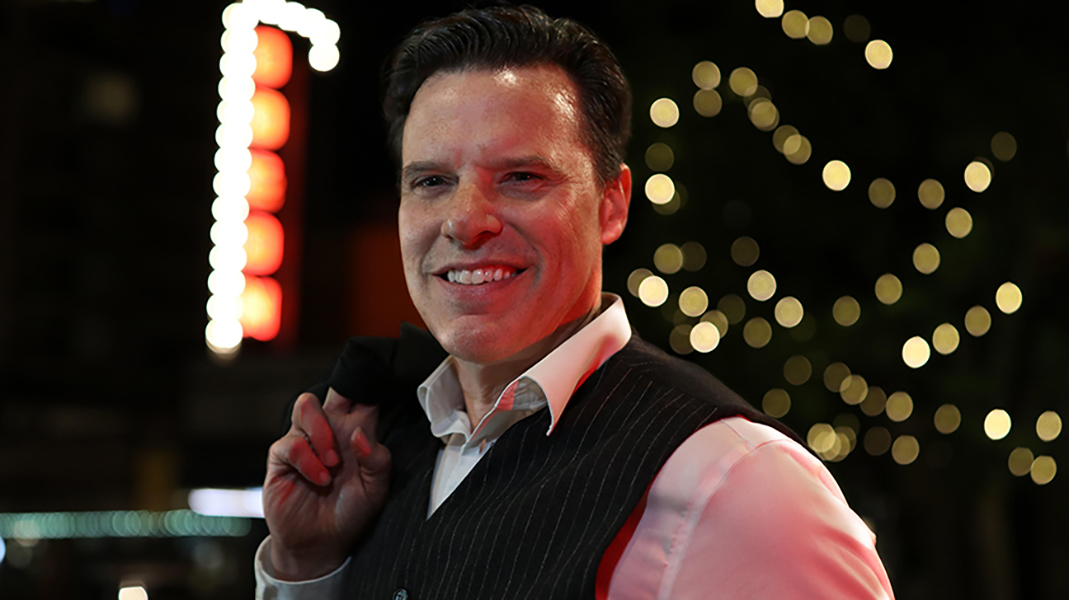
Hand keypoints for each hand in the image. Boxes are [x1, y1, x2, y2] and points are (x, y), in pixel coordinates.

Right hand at [262, 388, 391, 579]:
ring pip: (306, 405)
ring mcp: (305, 441)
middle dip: (342, 391)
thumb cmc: (351, 511)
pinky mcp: (282, 458)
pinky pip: (291, 444)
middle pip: (333, 390)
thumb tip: (360, 434)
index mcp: (356, 432)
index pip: (362, 396)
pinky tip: (319, 479)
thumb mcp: (375, 490)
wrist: (322, 543)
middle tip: (349, 420)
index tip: (377, 381)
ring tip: (333, 462)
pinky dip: (307, 461)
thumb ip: (377, 460)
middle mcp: (330, 431)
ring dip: (321, 431)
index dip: (368, 383)